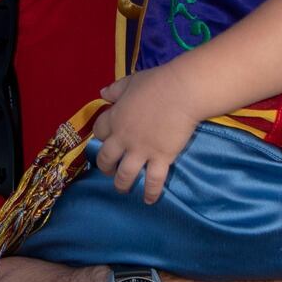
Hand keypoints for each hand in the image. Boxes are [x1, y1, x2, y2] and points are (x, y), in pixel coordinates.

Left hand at [92, 70, 196, 201]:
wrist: (182, 92)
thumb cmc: (158, 83)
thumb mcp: (131, 81)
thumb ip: (115, 89)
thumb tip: (102, 93)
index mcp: (115, 118)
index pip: (99, 131)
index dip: (101, 136)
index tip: (106, 139)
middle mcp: (124, 138)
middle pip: (106, 158)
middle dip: (105, 167)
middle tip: (110, 170)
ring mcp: (141, 150)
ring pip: (124, 175)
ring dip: (121, 184)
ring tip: (124, 189)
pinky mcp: (161, 158)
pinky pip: (152, 181)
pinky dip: (150, 193)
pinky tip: (148, 200)